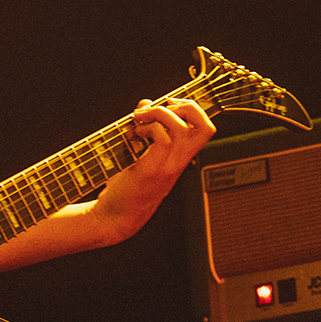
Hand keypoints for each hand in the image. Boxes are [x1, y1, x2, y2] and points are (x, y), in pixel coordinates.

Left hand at [97, 97, 215, 234]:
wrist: (114, 217)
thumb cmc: (126, 186)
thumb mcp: (139, 152)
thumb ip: (145, 127)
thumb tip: (145, 104)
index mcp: (180, 159)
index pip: (206, 129)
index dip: (192, 109)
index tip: (169, 105)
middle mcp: (179, 163)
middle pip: (206, 127)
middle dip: (186, 107)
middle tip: (161, 108)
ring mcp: (167, 168)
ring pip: (182, 129)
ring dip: (160, 114)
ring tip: (140, 120)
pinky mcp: (151, 171)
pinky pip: (163, 140)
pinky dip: (149, 128)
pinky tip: (135, 134)